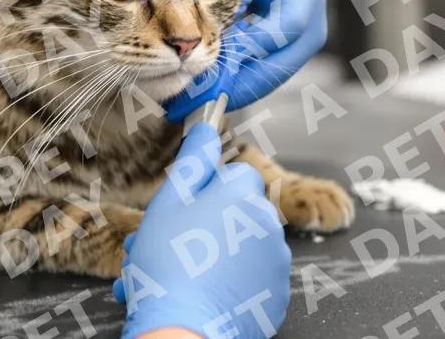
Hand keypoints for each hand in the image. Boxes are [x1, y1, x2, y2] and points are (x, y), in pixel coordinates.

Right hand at [114, 123, 290, 338]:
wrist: (183, 330)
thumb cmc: (169, 262)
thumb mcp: (169, 200)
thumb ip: (193, 159)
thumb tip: (207, 126)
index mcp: (244, 194)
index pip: (233, 173)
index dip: (204, 189)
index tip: (183, 208)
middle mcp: (268, 223)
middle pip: (235, 209)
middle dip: (203, 223)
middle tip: (168, 243)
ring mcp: (276, 262)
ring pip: (240, 244)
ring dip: (212, 251)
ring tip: (175, 272)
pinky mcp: (275, 296)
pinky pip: (250, 276)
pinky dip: (229, 281)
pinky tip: (198, 290)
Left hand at [165, 0, 329, 120]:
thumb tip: (208, 29)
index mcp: (305, 0)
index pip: (273, 34)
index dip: (240, 51)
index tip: (203, 63)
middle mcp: (312, 32)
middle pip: (272, 70)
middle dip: (229, 87)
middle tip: (189, 99)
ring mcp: (304, 51)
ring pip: (266, 82)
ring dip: (229, 94)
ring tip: (189, 105)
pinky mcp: (290, 60)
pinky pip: (264, 79)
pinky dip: (235, 88)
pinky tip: (204, 95)